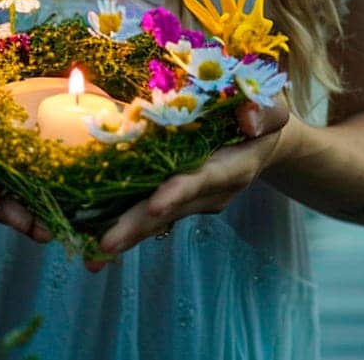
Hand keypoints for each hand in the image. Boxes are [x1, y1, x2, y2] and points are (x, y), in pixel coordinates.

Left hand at [83, 99, 292, 272]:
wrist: (262, 141)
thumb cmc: (263, 117)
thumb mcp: (273, 107)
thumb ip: (263, 112)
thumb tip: (247, 119)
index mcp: (233, 167)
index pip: (203, 180)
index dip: (179, 192)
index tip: (155, 206)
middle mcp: (211, 191)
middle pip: (170, 210)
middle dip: (137, 227)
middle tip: (103, 246)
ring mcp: (193, 200)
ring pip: (155, 219)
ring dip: (124, 236)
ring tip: (92, 257)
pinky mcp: (178, 199)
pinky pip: (148, 214)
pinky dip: (122, 224)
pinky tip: (90, 239)